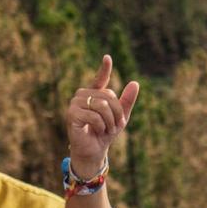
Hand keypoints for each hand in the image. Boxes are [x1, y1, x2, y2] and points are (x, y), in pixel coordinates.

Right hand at [66, 54, 140, 176]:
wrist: (94, 150)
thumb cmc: (105, 133)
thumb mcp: (121, 117)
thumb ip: (127, 101)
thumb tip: (135, 83)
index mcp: (94, 94)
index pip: (100, 79)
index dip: (104, 69)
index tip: (107, 57)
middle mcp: (82, 95)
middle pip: (109, 96)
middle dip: (117, 113)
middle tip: (114, 125)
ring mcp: (74, 104)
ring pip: (102, 105)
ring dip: (110, 121)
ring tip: (106, 129)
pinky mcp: (71, 114)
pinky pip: (95, 116)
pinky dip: (101, 126)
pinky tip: (97, 131)